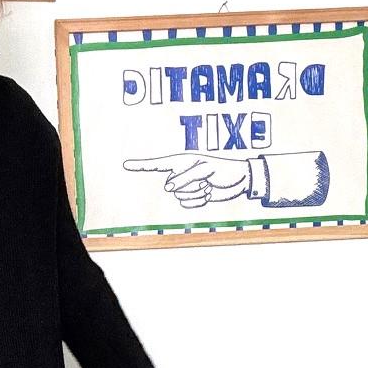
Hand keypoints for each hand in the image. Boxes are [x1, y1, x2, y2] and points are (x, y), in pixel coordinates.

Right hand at [123, 152, 248, 206]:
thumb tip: (168, 188)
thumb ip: (185, 177)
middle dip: (190, 185)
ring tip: (209, 185)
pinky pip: (188, 206)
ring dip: (198, 194)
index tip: (126, 164)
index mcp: (182, 162)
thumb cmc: (226, 169)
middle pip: (173, 187)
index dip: (141, 165)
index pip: (157, 164)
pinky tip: (209, 194)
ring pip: (181, 198)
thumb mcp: (206, 169)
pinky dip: (200, 202)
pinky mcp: (194, 198)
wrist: (241, 179)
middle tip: (206, 179)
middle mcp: (181, 174)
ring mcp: (187, 187)